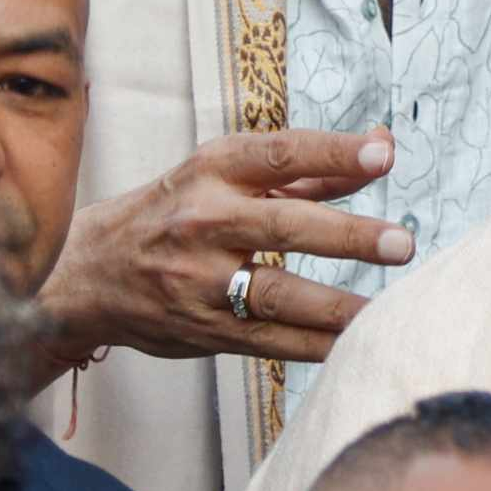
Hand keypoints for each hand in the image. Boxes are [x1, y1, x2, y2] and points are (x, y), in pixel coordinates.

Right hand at [38, 128, 414, 367]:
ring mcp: (200, 280)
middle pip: (284, 227)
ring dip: (335, 306)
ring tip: (383, 311)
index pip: (280, 155)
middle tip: (401, 244)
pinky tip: (355, 344)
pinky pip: (270, 341)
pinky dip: (315, 345)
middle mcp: (204, 221)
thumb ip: (313, 169)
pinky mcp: (205, 329)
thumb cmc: (178, 214)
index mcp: (214, 171)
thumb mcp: (229, 177)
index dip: (333, 152)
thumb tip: (384, 146)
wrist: (89, 274)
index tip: (383, 153)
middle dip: (347, 236)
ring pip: (276, 294)